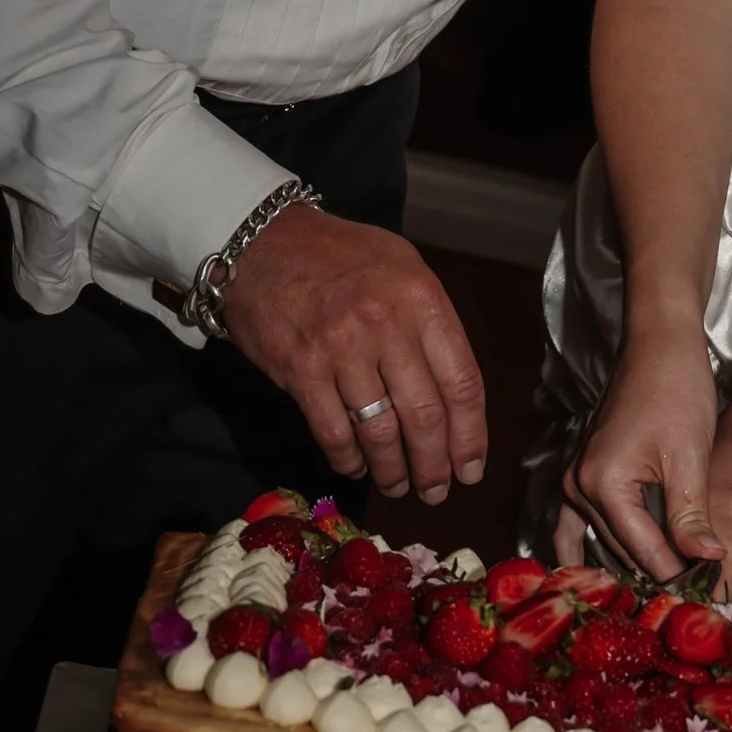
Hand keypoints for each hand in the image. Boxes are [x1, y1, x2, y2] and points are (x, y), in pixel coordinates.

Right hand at [221, 206, 485, 503]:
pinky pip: (333, 432)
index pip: (462, 382)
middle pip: (424, 416)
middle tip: (435, 490)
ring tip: (398, 485)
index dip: (470, 436)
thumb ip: (430, 323)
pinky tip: (355, 467)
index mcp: (421, 299)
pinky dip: (347, 459)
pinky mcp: (301, 370)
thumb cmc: (338, 256)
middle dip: (434, 465)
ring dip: (392, 470)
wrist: (261, 241)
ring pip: (379, 431)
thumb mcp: (402, 267)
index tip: (470, 467)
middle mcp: (386, 325)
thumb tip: (454, 393)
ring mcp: (341, 349)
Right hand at [561, 326, 722, 585]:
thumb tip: (709, 561)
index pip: (643, 550)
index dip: (679, 575)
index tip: (710, 596)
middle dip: (659, 573)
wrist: (660, 346)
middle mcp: (577, 486)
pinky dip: (589, 550)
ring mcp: (574, 480)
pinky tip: (604, 579)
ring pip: (605, 541)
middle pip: (621, 551)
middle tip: (698, 598)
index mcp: (603, 483)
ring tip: (672, 591)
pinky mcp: (582, 475)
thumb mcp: (691, 456)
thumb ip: (691, 515)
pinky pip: (576, 525)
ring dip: (634, 564)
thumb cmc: (677, 390)